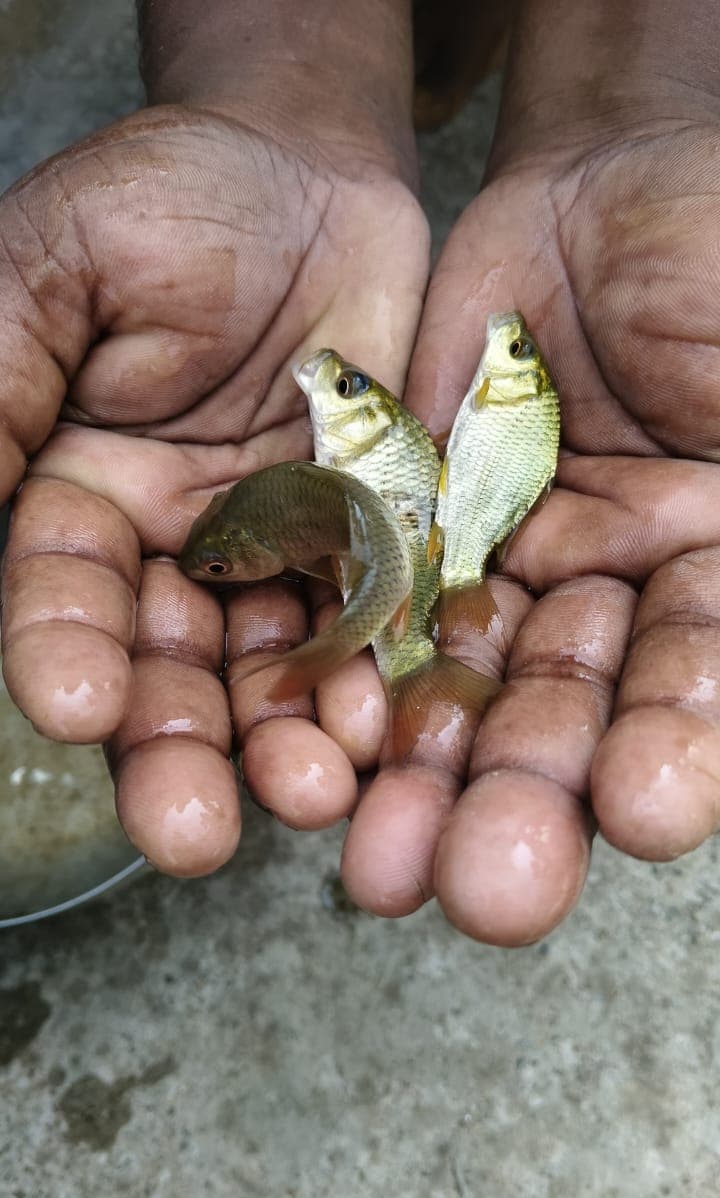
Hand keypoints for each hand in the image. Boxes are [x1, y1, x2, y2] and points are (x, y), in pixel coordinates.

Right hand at [0, 103, 428, 872]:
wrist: (313, 173)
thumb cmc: (169, 198)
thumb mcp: (57, 268)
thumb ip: (1, 382)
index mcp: (81, 496)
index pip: (62, 599)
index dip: (65, 654)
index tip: (78, 707)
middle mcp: (174, 549)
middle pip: (165, 672)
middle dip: (175, 752)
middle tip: (191, 833)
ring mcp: (277, 556)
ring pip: (271, 671)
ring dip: (285, 740)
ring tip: (309, 794)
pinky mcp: (368, 545)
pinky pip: (373, 624)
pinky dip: (378, 678)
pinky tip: (387, 727)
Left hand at [337, 113, 719, 943]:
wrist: (606, 183)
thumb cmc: (718, 254)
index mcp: (716, 575)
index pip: (702, 683)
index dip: (679, 747)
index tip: (645, 810)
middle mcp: (619, 603)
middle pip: (575, 718)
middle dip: (531, 799)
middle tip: (490, 891)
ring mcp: (517, 574)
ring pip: (469, 689)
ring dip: (427, 781)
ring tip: (381, 872)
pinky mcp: (420, 535)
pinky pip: (380, 610)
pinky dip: (350, 680)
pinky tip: (318, 755)